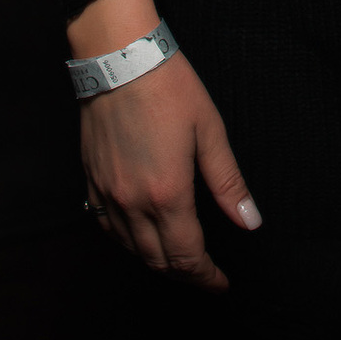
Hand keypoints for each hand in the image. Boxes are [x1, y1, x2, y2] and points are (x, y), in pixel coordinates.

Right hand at [80, 47, 259, 288]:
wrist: (119, 56)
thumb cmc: (169, 86)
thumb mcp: (210, 130)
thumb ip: (228, 182)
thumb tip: (250, 222)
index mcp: (168, 194)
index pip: (187, 257)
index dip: (206, 276)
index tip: (221, 283)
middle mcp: (133, 202)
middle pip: (158, 260)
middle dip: (184, 273)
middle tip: (205, 273)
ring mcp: (107, 192)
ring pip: (131, 249)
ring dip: (156, 260)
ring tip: (178, 256)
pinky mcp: (91, 179)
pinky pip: (105, 226)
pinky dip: (126, 241)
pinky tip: (139, 235)